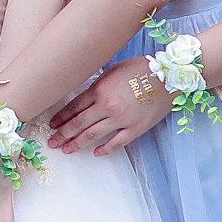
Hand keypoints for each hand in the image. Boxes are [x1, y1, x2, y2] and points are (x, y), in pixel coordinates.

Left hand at [49, 59, 171, 154]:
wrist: (168, 77)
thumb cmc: (141, 69)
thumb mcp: (113, 70)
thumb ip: (97, 85)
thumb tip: (84, 97)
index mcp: (99, 90)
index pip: (74, 107)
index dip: (61, 117)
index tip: (52, 125)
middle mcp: (107, 106)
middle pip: (78, 124)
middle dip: (63, 134)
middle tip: (53, 142)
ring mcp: (121, 119)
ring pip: (93, 135)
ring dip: (77, 144)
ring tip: (67, 149)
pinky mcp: (135, 128)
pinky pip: (116, 143)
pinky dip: (104, 150)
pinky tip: (95, 153)